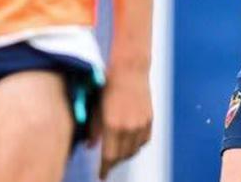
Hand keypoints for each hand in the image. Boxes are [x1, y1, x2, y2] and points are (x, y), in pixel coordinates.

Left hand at [89, 64, 152, 179]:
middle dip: (114, 162)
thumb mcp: (96, 107)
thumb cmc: (108, 85)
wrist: (130, 69)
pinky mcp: (149, 119)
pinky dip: (137, 145)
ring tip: (118, 154)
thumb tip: (90, 147)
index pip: (109, 157)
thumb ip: (93, 129)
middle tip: (107, 164)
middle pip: (122, 156)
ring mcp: (141, 124)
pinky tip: (130, 143)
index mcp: (112, 125)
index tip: (101, 175)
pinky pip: (144, 140)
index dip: (104, 169)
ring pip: (134, 150)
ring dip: (125, 155)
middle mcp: (128, 127)